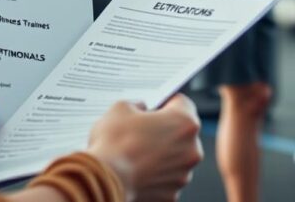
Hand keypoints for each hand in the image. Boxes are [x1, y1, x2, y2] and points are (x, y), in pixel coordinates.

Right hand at [87, 95, 202, 201]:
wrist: (103, 180)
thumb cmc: (114, 144)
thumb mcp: (121, 108)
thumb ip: (137, 104)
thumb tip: (140, 110)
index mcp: (185, 123)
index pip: (182, 103)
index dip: (165, 103)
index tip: (155, 107)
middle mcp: (191, 149)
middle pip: (181, 133)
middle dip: (164, 131)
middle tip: (142, 131)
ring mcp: (183, 174)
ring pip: (175, 159)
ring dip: (161, 155)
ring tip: (137, 154)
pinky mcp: (172, 194)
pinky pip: (166, 180)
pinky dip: (154, 176)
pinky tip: (137, 171)